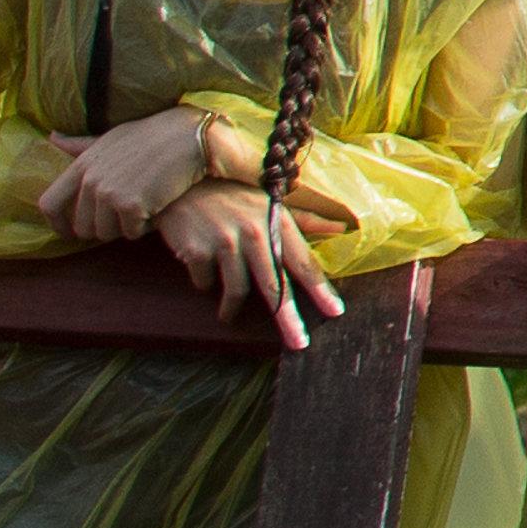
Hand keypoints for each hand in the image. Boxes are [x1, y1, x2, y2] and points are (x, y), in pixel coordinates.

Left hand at [33, 106, 238, 246]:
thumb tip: (53, 137)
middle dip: (103, 228)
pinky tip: (156, 208)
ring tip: (142, 207)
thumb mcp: (111, 138)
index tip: (70, 233)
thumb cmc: (153, 136)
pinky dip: (144, 226)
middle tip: (124, 216)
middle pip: (82, 227)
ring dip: (124, 227)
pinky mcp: (131, 205)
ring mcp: (109, 193)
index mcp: (82, 165)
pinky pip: (131, 233)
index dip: (58, 225)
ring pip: (106, 234)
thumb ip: (81, 146)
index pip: (49, 205)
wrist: (189, 137)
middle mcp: (90, 180)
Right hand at [152, 181, 330, 348]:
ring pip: (237, 291)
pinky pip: (206, 283)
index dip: (321, 290)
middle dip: (288, 318)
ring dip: (231, 308)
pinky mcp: (197, 251)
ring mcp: (226, 242)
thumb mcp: (271, 203)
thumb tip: (342, 228)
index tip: (336, 312)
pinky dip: (205, 283)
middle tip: (298, 342)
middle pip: (275, 286)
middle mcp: (256, 233)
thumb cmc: (235, 197)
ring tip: (228, 314)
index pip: (304, 263)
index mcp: (277, 223)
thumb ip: (306, 220)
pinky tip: (202, 273)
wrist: (184, 185)